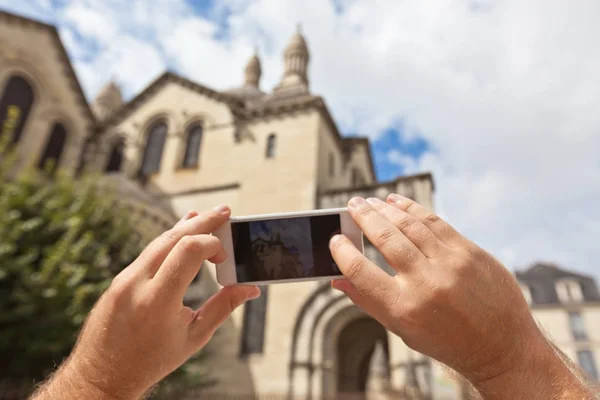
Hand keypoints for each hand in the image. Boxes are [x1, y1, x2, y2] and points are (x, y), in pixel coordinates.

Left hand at [39, 206, 259, 399]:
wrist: (103, 375)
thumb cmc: (151, 360)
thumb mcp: (194, 337)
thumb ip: (223, 307)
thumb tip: (250, 288)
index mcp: (158, 300)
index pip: (188, 250)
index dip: (212, 243)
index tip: (225, 256)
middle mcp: (136, 283)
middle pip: (173, 237)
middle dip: (203, 222)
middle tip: (225, 212)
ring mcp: (123, 279)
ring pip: (159, 241)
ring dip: (185, 227)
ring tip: (206, 217)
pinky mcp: (119, 280)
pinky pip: (148, 253)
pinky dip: (169, 242)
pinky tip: (182, 237)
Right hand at [329, 195, 550, 388]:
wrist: (501, 346)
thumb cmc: (447, 341)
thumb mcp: (403, 330)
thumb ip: (369, 301)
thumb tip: (337, 280)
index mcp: (405, 308)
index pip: (361, 272)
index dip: (343, 253)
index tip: (335, 240)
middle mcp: (427, 283)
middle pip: (386, 239)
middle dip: (364, 218)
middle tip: (351, 206)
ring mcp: (451, 264)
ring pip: (410, 226)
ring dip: (386, 210)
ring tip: (371, 202)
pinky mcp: (470, 252)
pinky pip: (435, 222)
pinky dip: (413, 209)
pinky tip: (397, 203)